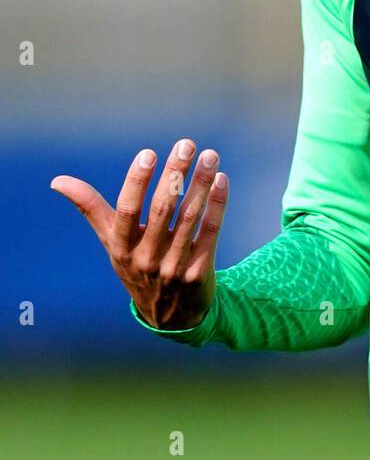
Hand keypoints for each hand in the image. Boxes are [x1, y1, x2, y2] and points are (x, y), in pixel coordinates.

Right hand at [51, 139, 228, 329]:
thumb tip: (57, 181)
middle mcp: (146, 259)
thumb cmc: (136, 265)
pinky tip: (221, 180)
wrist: (170, 315)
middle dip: (175, 174)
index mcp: (121, 248)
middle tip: (186, 144)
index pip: (127, 210)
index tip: (148, 153)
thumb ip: (90, 209)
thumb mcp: (112, 242)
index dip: (137, 181)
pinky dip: (217, 205)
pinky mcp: (199, 272)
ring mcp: (173, 267)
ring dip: (201, 184)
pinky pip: (210, 232)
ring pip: (189, 218)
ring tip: (210, 156)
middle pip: (162, 210)